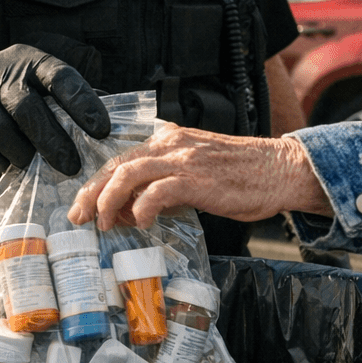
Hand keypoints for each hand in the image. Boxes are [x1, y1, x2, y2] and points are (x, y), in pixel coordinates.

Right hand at [0, 44, 109, 175]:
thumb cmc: (15, 91)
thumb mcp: (41, 81)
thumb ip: (71, 98)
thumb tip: (112, 126)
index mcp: (31, 61)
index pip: (61, 77)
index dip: (83, 103)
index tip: (102, 130)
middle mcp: (2, 73)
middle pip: (28, 108)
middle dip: (53, 141)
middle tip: (73, 167)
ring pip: (1, 131)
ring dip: (23, 154)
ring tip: (36, 165)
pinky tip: (9, 164)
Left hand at [68, 123, 332, 229]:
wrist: (282, 170)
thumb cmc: (245, 175)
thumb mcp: (199, 173)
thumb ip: (167, 185)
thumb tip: (136, 210)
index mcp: (170, 139)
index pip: (122, 160)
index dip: (99, 184)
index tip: (86, 206)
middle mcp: (172, 144)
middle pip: (117, 164)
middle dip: (92, 192)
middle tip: (79, 216)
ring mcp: (184, 159)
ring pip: (129, 174)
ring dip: (108, 200)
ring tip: (105, 223)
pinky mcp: (197, 179)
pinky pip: (158, 191)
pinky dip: (142, 207)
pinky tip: (142, 222)